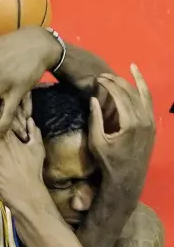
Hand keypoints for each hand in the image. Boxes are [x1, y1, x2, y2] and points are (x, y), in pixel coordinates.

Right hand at [89, 64, 154, 204]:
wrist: (127, 179)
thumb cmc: (108, 162)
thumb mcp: (97, 142)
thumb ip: (96, 119)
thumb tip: (94, 99)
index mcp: (131, 122)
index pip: (120, 95)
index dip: (109, 84)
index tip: (98, 78)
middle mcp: (145, 119)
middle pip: (132, 92)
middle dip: (118, 81)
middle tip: (104, 75)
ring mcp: (151, 122)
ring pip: (145, 95)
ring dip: (137, 81)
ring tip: (131, 68)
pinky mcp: (153, 125)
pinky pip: (150, 103)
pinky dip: (146, 91)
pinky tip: (140, 84)